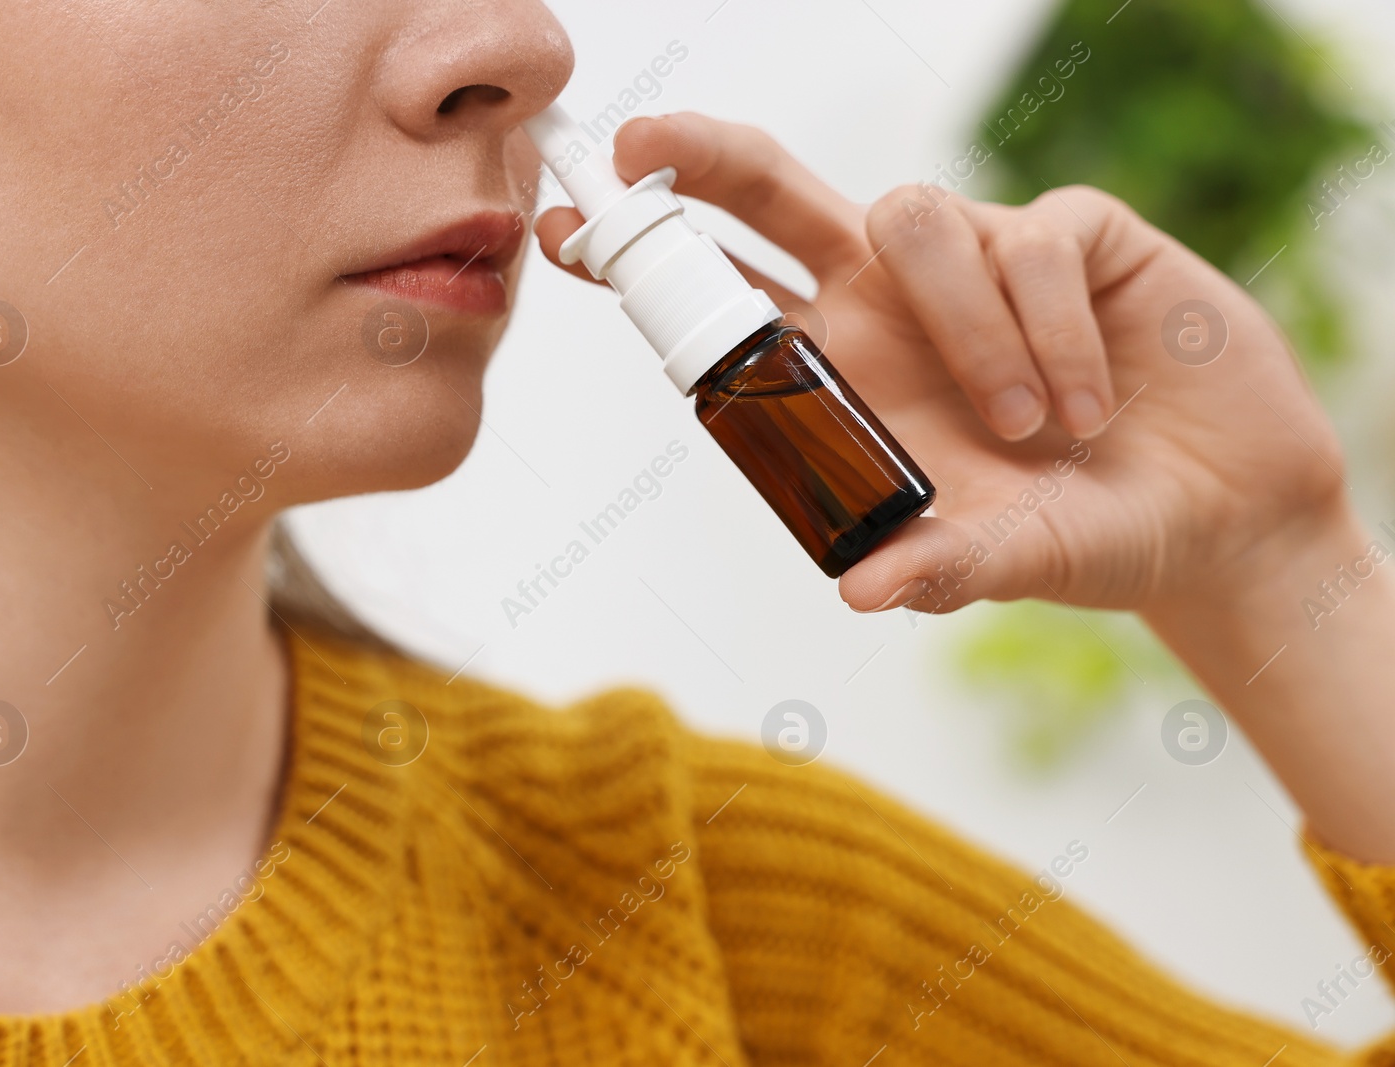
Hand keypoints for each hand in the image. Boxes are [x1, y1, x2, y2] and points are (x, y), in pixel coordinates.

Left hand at [533, 112, 1356, 619]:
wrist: (1215, 518)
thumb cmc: (1080, 535)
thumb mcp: (1005, 561)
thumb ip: (941, 569)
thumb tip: (860, 592)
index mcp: (843, 373)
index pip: (727, 300)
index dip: (651, 264)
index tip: (569, 240)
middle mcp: (892, 304)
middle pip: (775, 195)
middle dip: (707, 159)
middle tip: (649, 140)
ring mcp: (979, 259)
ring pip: (911, 217)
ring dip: (963, 328)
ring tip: (1029, 426)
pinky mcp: (1072, 234)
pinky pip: (1032, 241)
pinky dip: (1056, 329)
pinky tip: (1093, 402)